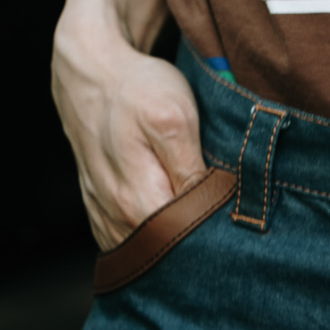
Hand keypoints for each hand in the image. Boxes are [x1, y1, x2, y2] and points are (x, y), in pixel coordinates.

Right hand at [52, 0, 204, 248]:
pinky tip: (172, 222)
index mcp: (139, 202)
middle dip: (199, 245)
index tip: (238, 222)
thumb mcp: (174, 119)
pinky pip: (130, 241)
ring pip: (148, 251)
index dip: (216, 237)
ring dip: (175, 243)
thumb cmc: (136, 91)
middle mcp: (117, 219)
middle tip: (227, 226)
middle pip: (168, 254)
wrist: (91, 74)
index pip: (186, 244)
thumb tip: (213, 211)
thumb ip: (191, 171)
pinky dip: (152, 238)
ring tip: (202, 223)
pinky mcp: (100, 210)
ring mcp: (105, 217)